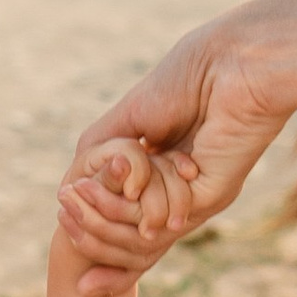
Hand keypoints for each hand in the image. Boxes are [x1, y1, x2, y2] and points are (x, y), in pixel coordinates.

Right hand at [58, 0, 296, 294]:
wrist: (233, 63)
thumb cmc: (188, 75)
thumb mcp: (130, 117)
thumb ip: (100, 153)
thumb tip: (68, 188)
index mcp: (164, 169)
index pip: (124, 209)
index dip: (92, 215)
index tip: (64, 209)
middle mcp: (180, 190)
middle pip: (129, 232)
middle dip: (94, 225)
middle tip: (66, 211)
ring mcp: (195, 198)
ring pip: (140, 231)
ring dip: (108, 214)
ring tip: (90, 189)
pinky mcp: (210, 199)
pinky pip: (161, 220)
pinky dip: (134, 205)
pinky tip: (130, 176)